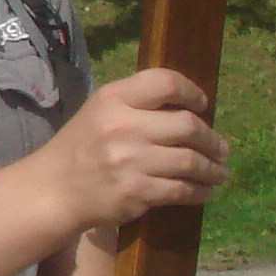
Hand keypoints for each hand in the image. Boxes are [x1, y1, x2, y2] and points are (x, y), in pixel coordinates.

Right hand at [43, 70, 228, 230]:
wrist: (54, 188)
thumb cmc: (82, 147)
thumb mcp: (100, 112)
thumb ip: (137, 104)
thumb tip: (190, 109)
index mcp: (113, 99)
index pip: (166, 83)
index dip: (192, 92)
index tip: (202, 106)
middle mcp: (122, 126)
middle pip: (188, 126)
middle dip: (212, 139)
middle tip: (221, 148)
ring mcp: (130, 161)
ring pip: (191, 162)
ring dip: (213, 168)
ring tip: (219, 171)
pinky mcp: (137, 192)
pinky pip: (182, 190)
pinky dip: (201, 191)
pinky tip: (204, 190)